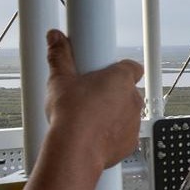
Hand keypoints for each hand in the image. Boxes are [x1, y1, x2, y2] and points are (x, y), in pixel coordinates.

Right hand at [43, 30, 143, 171]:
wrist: (75, 151)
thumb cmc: (72, 116)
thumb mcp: (60, 79)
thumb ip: (59, 55)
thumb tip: (55, 38)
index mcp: (121, 78)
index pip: (130, 66)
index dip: (116, 69)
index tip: (101, 73)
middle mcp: (133, 98)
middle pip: (126, 90)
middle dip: (111, 93)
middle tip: (88, 97)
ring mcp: (134, 121)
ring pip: (126, 112)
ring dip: (112, 113)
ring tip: (89, 117)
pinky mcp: (130, 142)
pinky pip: (124, 134)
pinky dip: (113, 134)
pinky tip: (94, 134)